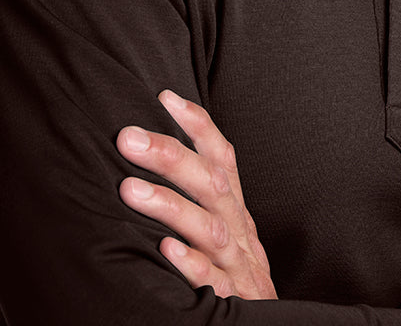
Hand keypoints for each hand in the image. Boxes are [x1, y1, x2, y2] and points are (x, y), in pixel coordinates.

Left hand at [117, 90, 276, 299]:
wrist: (271, 324)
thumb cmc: (234, 268)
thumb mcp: (224, 226)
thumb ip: (200, 195)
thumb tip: (152, 152)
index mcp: (234, 206)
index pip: (221, 155)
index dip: (198, 124)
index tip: (165, 97)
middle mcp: (238, 227)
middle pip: (211, 183)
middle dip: (170, 155)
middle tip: (129, 139)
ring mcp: (237, 263)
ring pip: (208, 228)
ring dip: (170, 206)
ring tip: (129, 190)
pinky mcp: (233, 299)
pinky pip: (213, 280)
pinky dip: (191, 264)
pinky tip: (165, 250)